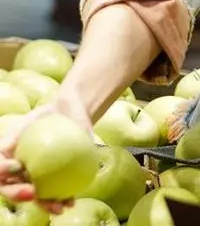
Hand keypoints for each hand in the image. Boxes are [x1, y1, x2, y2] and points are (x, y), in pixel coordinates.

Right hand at [0, 91, 92, 212]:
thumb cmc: (47, 115)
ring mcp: (36, 179)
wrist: (71, 114)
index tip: (17, 167)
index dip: (2, 172)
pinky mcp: (55, 181)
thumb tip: (7, 147)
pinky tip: (71, 203)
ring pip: (35, 197)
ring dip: (44, 205)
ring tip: (57, 207)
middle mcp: (18, 173)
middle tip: (32, 192)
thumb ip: (20, 131)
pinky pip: (57, 193)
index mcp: (7, 160)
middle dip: (17, 195)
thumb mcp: (33, 117)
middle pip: (11, 189)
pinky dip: (63, 200)